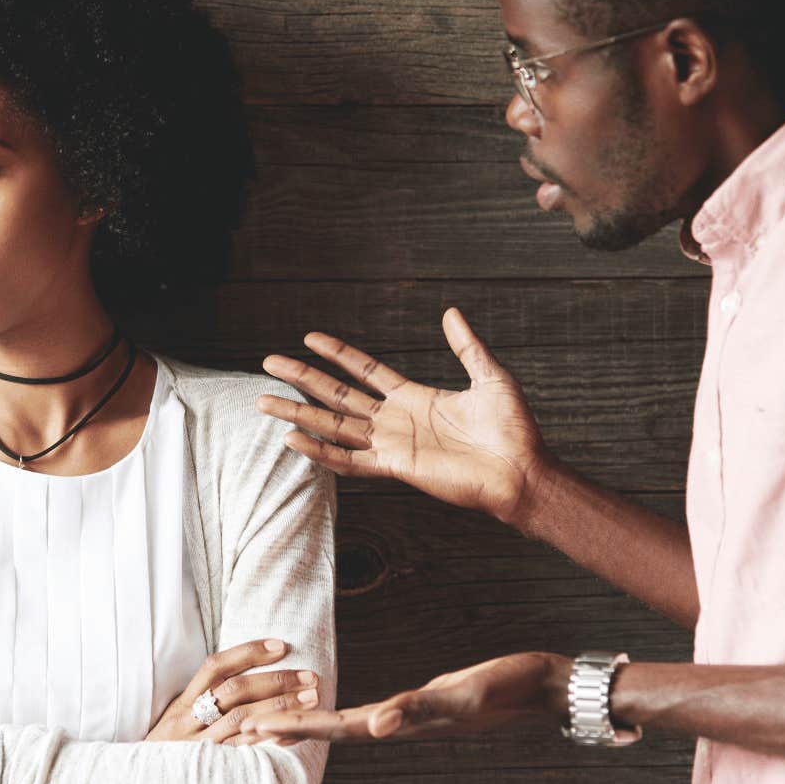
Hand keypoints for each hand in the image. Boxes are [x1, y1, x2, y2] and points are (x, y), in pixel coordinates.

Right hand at [145, 638, 321, 746]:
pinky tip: (291, 733)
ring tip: (309, 699)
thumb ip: (202, 701)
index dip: (248, 652)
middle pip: (235, 692)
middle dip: (276, 681)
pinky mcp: (209, 771)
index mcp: (180, 704)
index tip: (281, 645)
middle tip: (310, 677)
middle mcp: (187, 722)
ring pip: (241, 720)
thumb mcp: (174, 723)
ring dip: (280, 707)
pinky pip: (241, 753)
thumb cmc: (164, 755)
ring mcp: (198, 747)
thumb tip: (242, 676)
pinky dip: (266, 740)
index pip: (215, 667)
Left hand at [240, 652, 569, 742]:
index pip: (339, 727)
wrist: (542, 685)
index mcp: (405, 721)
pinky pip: (384, 710)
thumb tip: (375, 724)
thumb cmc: (506, 688)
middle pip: (338, 727)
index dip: (299, 728)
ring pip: (356, 721)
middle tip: (246, 730)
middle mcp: (406, 720)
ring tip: (277, 724)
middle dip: (294, 728)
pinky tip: (346, 713)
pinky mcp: (431, 701)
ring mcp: (418, 713)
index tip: (260, 730)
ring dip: (317, 723)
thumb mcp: (462, 696)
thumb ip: (420, 709)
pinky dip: (358, 713)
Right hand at [257, 308, 547, 526]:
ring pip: (333, 424)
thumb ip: (466, 346)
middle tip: (269, 362)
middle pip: (337, 394)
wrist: (521, 471)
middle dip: (302, 377)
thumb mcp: (490, 376)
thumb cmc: (513, 429)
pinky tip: (292, 439)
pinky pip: (348, 460)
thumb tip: (450, 312)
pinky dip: (319, 451)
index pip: (365, 371)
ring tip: (263, 401)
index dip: (338, 353)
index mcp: (413, 398)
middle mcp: (395, 420)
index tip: (310, 337)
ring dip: (298, 412)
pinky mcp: (395, 467)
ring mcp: (391, 444)